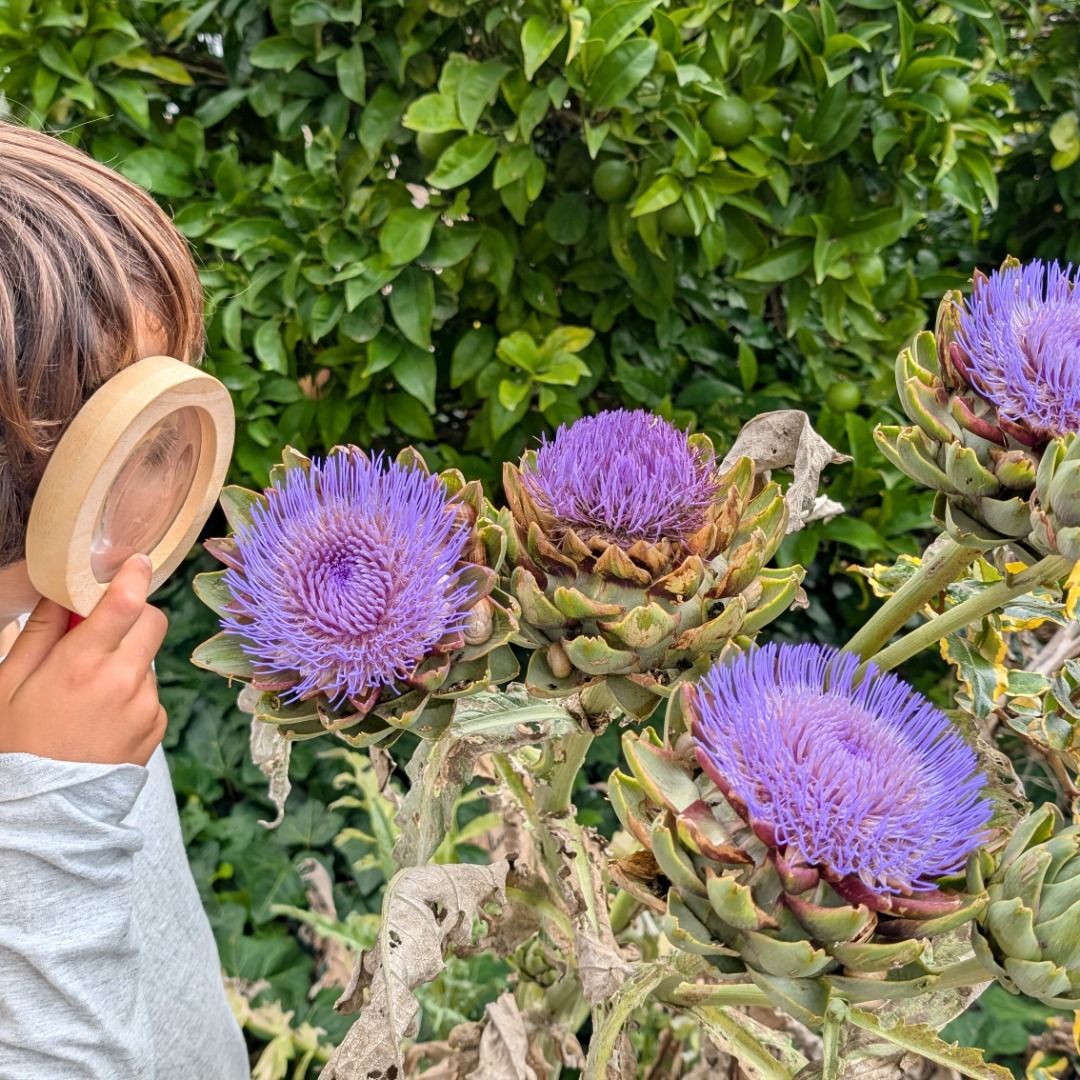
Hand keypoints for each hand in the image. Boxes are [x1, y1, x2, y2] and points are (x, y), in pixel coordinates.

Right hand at [0, 555, 168, 765]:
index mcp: (81, 664)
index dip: (134, 576)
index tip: (137, 562)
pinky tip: (101, 716)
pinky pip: (150, 694)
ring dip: (127, 661)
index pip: (126, 604)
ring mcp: (145, 705)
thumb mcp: (9, 684)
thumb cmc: (16, 744)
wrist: (43, 811)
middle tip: (104, 630)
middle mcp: (122, 681)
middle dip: (134, 616)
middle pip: (153, 622)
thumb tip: (60, 591)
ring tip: (89, 692)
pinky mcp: (157, 726)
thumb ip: (41, 633)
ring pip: (148, 659)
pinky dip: (132, 694)